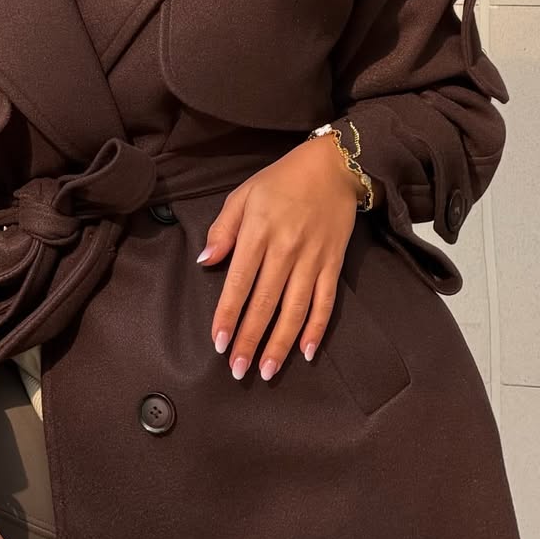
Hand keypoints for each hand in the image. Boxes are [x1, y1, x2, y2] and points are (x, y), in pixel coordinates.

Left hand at [198, 134, 365, 380]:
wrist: (333, 167)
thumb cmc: (280, 181)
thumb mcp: (243, 195)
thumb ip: (223, 229)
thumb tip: (206, 262)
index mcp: (258, 231)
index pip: (239, 282)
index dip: (227, 315)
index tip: (218, 343)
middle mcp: (286, 249)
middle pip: (265, 303)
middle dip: (250, 340)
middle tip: (238, 370)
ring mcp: (312, 259)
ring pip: (295, 309)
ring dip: (281, 343)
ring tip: (268, 371)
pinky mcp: (333, 264)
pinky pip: (326, 302)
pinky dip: (317, 329)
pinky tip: (307, 352)